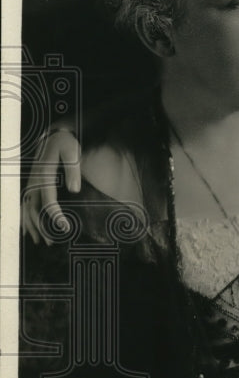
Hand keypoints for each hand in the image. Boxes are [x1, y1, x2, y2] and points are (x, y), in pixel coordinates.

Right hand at [22, 129, 80, 245]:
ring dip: (33, 227)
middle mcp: (34, 182)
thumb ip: (73, 170)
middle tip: (53, 242)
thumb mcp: (72, 151)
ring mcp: (31, 184)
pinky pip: (25, 205)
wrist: (55, 135)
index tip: (66, 228)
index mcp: (45, 176)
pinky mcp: (32, 185)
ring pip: (27, 210)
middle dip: (43, 228)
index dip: (56, 217)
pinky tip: (29, 231)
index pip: (49, 202)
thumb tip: (74, 190)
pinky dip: (26, 219)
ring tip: (41, 242)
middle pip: (35, 210)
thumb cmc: (66, 143)